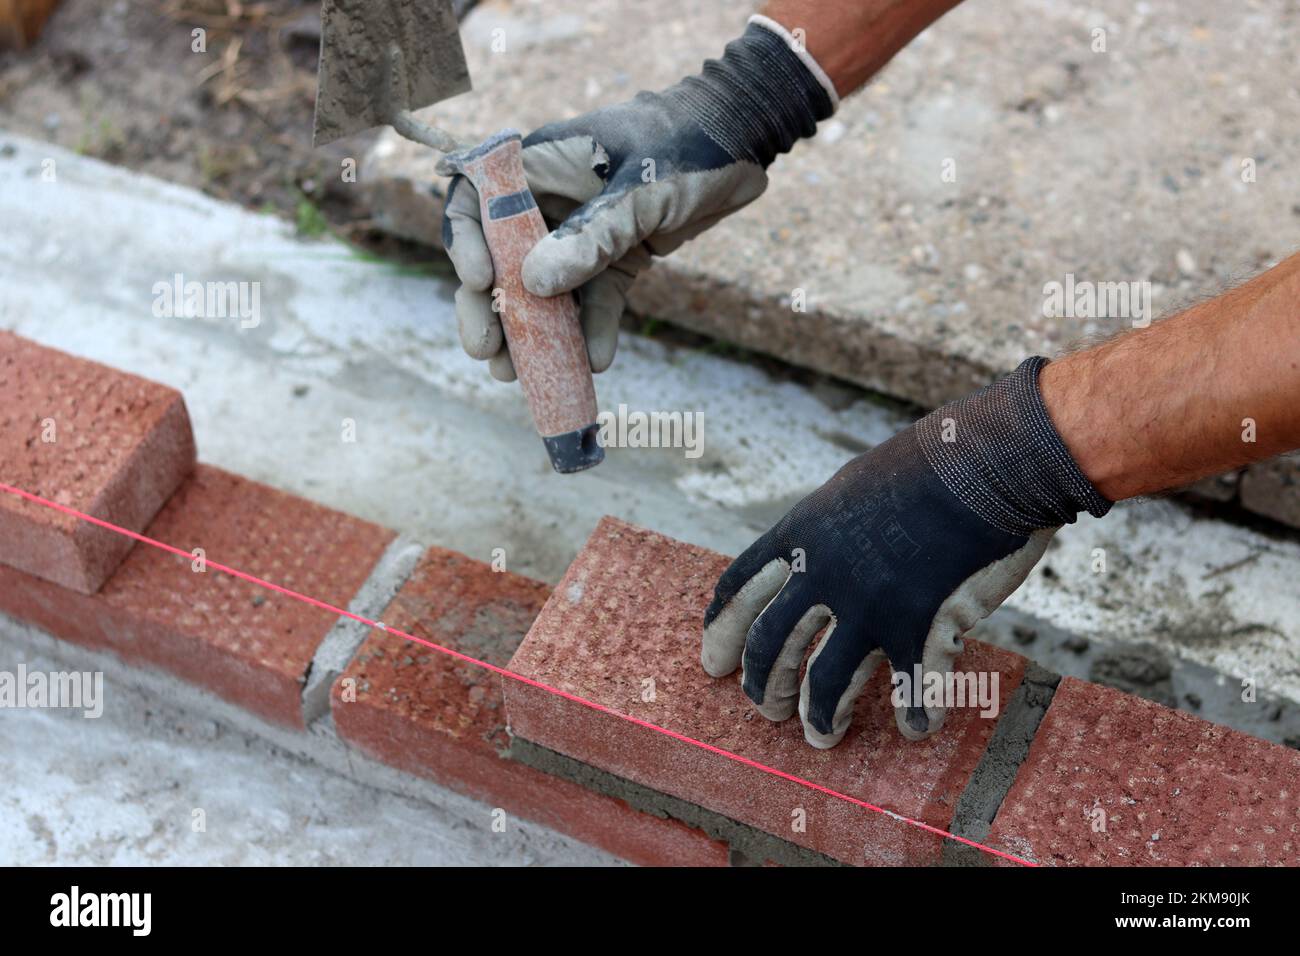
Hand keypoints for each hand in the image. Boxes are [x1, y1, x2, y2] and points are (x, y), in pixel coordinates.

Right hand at [438, 19, 834, 380]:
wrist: (742, 142)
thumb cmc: (686, 143)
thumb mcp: (639, 187)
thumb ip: (592, 234)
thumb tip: (533, 284)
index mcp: (537, 167)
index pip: (476, 204)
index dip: (465, 245)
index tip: (479, 283)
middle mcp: (549, 204)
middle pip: (501, 261)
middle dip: (492, 310)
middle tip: (487, 354)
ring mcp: (582, 236)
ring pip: (545, 292)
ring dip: (535, 335)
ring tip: (523, 377)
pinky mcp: (616, 261)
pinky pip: (596, 303)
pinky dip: (594, 332)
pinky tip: (595, 363)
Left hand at [700, 358, 1111, 746]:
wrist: (986, 461)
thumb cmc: (928, 466)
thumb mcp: (853, 486)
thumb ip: (828, 528)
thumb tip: (812, 554)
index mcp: (801, 533)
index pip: (740, 588)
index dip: (721, 629)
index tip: (714, 660)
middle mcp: (821, 572)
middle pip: (770, 645)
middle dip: (761, 685)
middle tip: (764, 709)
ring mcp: (866, 604)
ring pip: (823, 683)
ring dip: (819, 718)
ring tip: (821, 738)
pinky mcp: (917, 627)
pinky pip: (908, 690)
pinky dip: (913, 715)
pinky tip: (916, 728)